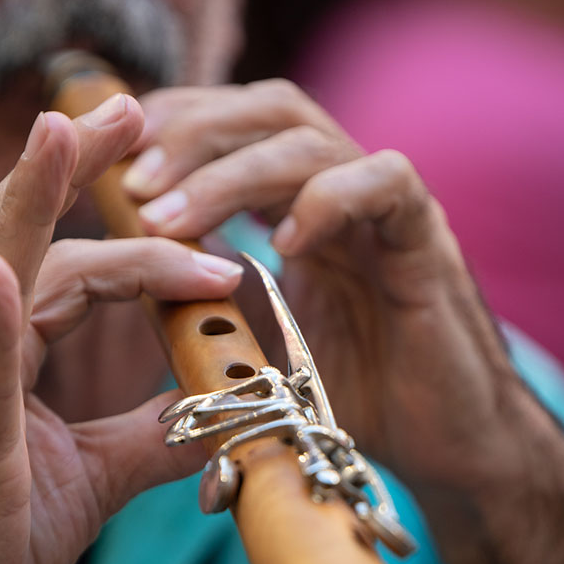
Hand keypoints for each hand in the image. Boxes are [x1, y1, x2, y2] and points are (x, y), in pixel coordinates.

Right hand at [0, 95, 242, 563]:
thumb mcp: (93, 478)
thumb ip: (150, 435)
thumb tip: (217, 409)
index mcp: (4, 359)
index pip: (72, 270)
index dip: (140, 244)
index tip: (210, 243)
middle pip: (21, 238)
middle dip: (71, 169)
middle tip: (126, 106)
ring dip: (29, 202)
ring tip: (63, 131)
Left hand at [125, 81, 551, 498]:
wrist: (448, 451)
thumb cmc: (352, 401)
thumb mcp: (261, 346)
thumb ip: (210, 304)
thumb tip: (129, 288)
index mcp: (305, 210)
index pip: (239, 125)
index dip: (177, 125)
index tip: (115, 161)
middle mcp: (347, 198)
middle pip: (269, 112)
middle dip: (192, 135)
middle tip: (133, 185)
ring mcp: (388, 216)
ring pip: (311, 141)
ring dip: (230, 173)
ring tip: (172, 221)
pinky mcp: (428, 246)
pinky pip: (387, 184)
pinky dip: (328, 200)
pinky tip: (281, 244)